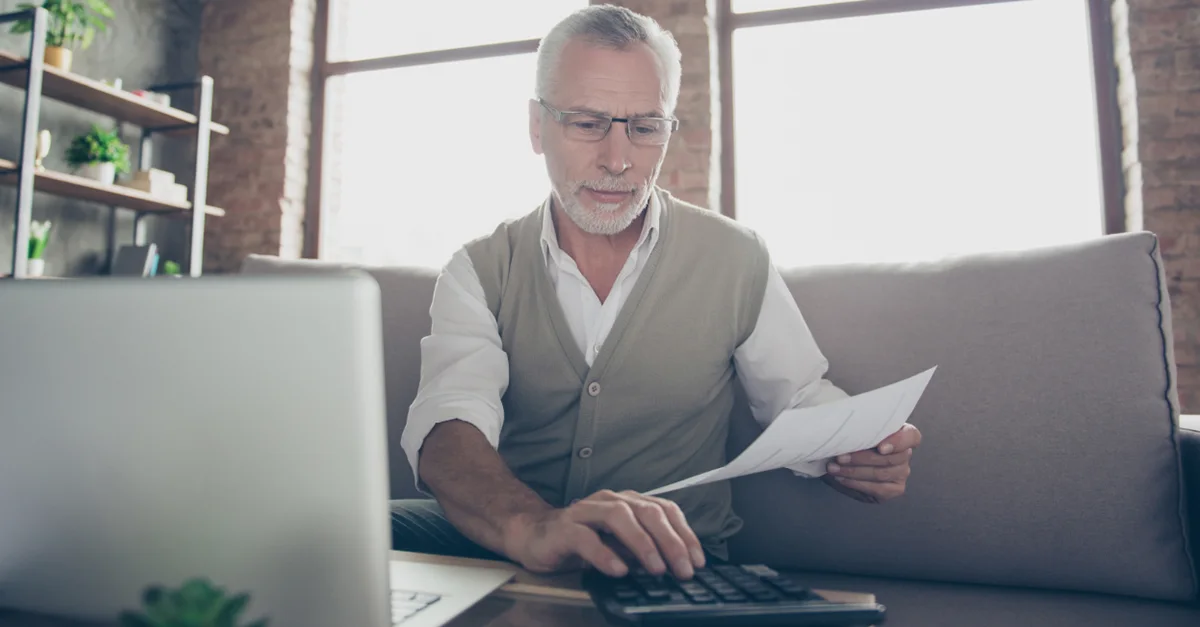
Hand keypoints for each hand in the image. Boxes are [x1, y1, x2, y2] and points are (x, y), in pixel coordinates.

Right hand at [502, 489, 705, 579]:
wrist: (534, 535)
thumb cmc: (582, 541)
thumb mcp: (620, 545)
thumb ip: (644, 550)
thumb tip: (676, 566)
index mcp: (628, 502)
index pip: (665, 510)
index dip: (684, 534)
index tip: (698, 561)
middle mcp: (610, 501)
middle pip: (647, 512)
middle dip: (670, 542)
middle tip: (683, 569)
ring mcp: (586, 511)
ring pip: (619, 517)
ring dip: (642, 544)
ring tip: (656, 569)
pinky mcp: (564, 528)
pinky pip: (586, 538)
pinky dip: (604, 554)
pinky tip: (618, 570)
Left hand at [823, 423, 920, 503]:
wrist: (852, 461)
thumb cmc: (856, 439)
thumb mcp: (860, 429)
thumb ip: (862, 428)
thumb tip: (845, 429)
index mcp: (904, 434)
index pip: (911, 436)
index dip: (897, 442)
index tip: (880, 448)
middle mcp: (906, 454)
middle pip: (889, 458)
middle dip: (861, 458)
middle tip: (840, 457)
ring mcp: (902, 472)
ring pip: (881, 474)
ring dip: (854, 472)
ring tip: (834, 468)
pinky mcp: (895, 489)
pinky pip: (877, 488)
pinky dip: (856, 484)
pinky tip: (842, 479)